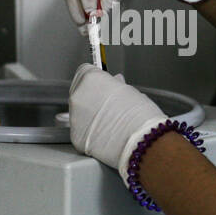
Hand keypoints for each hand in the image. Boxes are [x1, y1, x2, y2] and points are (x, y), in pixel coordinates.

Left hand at [68, 64, 167, 181]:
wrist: (141, 142)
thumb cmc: (140, 116)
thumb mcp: (130, 92)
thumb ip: (115, 86)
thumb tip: (113, 84)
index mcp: (90, 79)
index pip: (85, 71)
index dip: (97, 79)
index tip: (103, 86)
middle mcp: (77, 96)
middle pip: (79, 90)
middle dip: (91, 96)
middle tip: (108, 106)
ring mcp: (74, 118)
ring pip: (78, 112)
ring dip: (90, 115)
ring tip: (109, 122)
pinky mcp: (75, 137)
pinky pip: (80, 131)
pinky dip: (90, 133)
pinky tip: (105, 135)